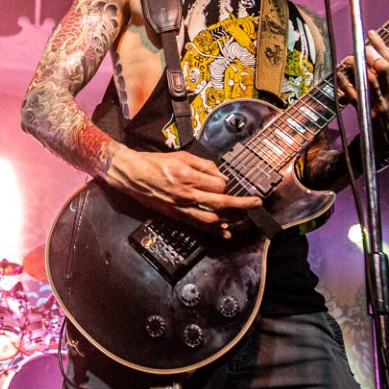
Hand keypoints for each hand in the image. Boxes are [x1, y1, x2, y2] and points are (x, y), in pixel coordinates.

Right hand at [106, 148, 260, 227]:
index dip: (226, 184)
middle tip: (256, 204)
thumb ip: (204, 165)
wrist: (132, 175)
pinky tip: (225, 233)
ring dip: (231, 219)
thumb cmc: (155, 162)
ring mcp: (181, 207)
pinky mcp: (176, 215)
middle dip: (242, 205)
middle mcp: (187, 193)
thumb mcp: (182, 155)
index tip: (225, 183)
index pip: (219, 185)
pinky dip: (214, 230)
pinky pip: (198, 225)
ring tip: (244, 218)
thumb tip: (220, 176)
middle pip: (221, 203)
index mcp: (189, 175)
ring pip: (212, 218)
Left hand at [335, 30, 388, 115]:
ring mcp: (381, 104)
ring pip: (370, 80)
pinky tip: (339, 76)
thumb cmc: (386, 114)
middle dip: (371, 54)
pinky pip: (356, 96)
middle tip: (361, 47)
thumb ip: (385, 78)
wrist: (385, 143)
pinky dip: (346, 84)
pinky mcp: (369, 114)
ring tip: (349, 59)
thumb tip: (371, 55)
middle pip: (384, 67)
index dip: (381, 45)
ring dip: (358, 67)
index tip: (370, 33)